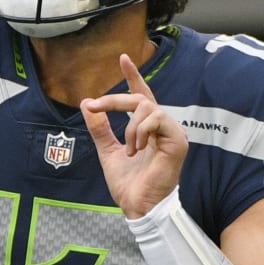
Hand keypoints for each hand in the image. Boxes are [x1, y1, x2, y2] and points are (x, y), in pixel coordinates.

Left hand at [82, 54, 187, 218]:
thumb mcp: (107, 151)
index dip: (133, 76)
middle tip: (94, 106)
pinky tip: (136, 149)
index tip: (123, 58)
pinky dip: (140, 131)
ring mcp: (172, 132)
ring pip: (146, 106)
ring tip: (128, 149)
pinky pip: (156, 118)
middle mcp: (161, 127)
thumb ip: (99, 130)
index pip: (141, 95)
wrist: (138, 206)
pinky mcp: (177, 141)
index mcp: (147, 128)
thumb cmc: (128, 184)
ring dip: (128, 126)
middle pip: (139, 97)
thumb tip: (86, 106)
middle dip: (113, 99)